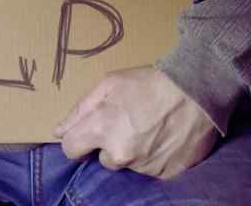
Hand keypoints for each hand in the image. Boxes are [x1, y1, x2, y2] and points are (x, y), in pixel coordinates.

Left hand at [54, 66, 217, 178]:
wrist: (196, 91)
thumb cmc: (148, 82)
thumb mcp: (107, 85)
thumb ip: (79, 110)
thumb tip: (58, 132)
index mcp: (100, 130)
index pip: (70, 149)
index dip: (77, 141)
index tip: (86, 135)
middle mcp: (120, 153)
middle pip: (103, 159)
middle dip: (110, 144)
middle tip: (127, 125)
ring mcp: (144, 166)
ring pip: (128, 164)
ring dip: (133, 151)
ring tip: (148, 129)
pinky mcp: (166, 173)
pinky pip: (151, 169)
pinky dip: (154, 157)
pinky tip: (163, 138)